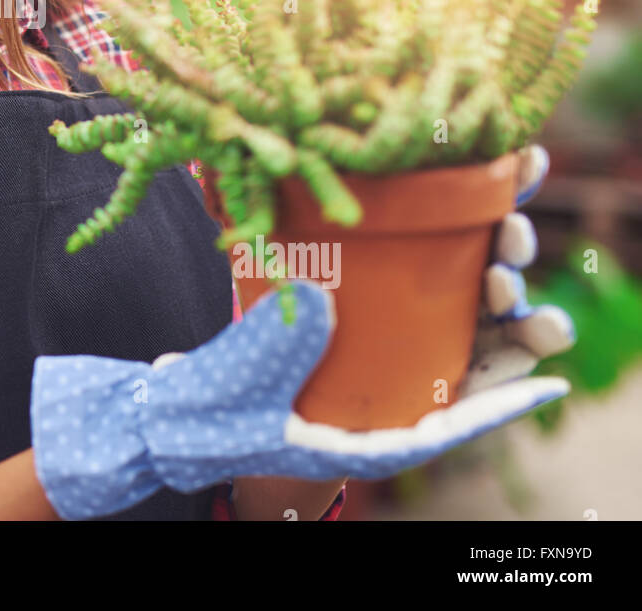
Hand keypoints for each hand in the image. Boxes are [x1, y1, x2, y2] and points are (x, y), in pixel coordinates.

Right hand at [31, 148, 573, 519]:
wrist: (157, 413)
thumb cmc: (194, 415)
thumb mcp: (235, 385)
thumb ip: (276, 345)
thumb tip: (322, 299)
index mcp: (347, 441)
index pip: (436, 429)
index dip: (493, 409)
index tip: (546, 389)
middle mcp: (354, 411)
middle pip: (433, 382)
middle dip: (477, 338)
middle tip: (509, 289)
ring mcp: (335, 384)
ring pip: (408, 351)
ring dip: (444, 308)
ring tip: (474, 265)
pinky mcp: (311, 355)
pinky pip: (365, 330)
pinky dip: (389, 296)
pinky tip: (401, 262)